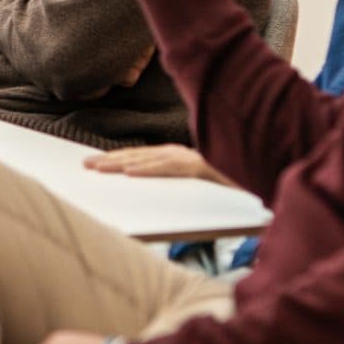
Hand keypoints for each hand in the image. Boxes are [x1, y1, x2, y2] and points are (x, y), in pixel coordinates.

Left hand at [84, 144, 227, 184]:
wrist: (259, 178)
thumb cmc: (224, 190)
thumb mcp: (191, 187)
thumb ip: (171, 186)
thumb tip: (141, 185)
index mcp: (176, 157)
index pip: (139, 157)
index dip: (115, 158)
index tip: (92, 163)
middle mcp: (180, 154)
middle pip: (138, 155)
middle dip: (110, 159)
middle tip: (85, 165)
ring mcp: (190, 158)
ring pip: (149, 160)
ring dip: (121, 162)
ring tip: (98, 168)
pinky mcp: (201, 167)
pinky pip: (170, 168)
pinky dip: (149, 169)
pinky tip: (129, 172)